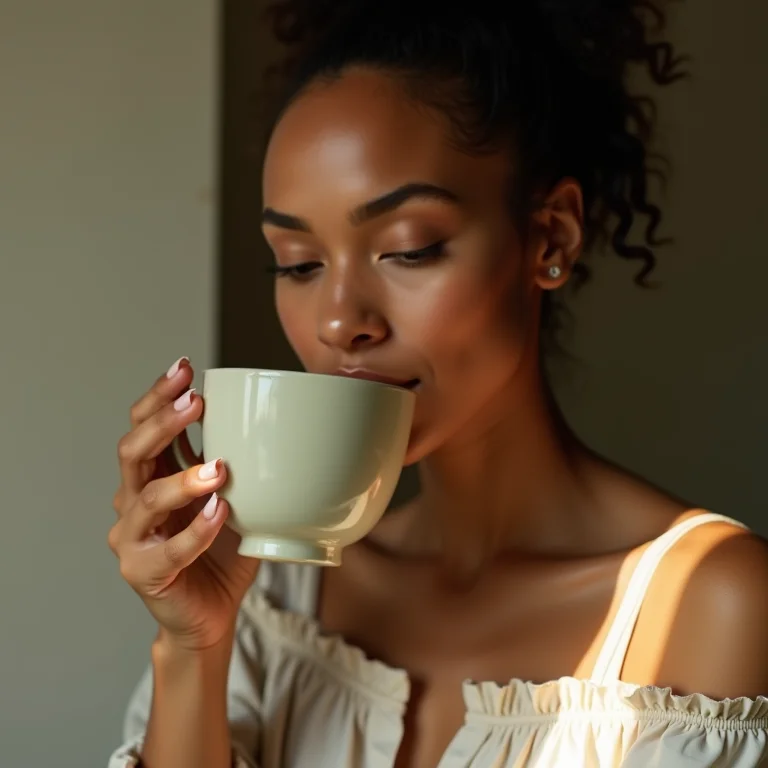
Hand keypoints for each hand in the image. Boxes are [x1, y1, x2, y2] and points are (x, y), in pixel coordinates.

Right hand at [109, 357, 259, 650]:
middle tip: (196, 402)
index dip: (158, 396)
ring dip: (184, 478)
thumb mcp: (231, 496)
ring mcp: (132, 539)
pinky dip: (197, 529)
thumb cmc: (222, 551)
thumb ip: (235, 463)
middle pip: (132, 452)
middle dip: (163, 422)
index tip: (185, 367)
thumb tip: (269, 420)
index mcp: (152, 476)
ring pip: (145, 498)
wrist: (210, 614)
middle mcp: (131, 502)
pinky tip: (222, 512)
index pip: (142, 426)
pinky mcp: (144, 573)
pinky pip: (171, 549)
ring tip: (220, 467)